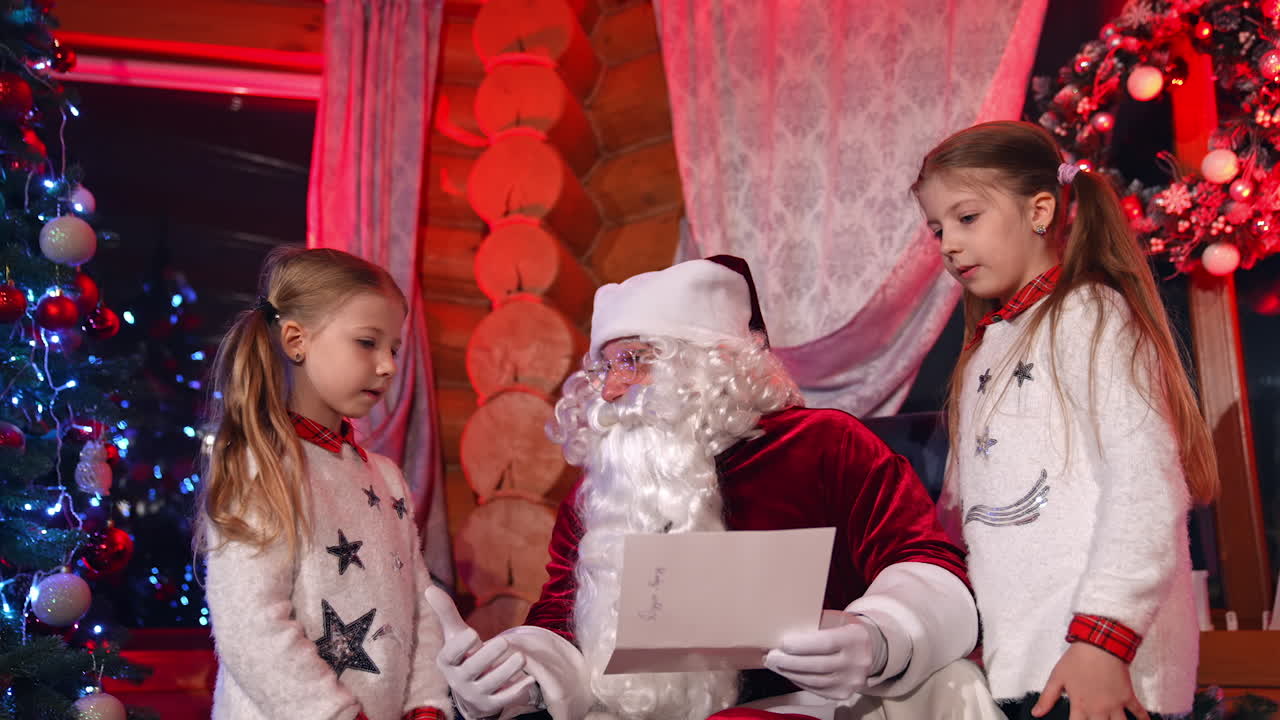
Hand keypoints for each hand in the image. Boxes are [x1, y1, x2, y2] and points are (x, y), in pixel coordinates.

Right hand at [426, 587, 535, 717]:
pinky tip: (529, 679)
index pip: (450, 655)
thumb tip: (430, 588)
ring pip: (491, 684)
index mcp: (447, 662)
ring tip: (521, 657)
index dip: (461, 645)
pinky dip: (516, 690)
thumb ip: (446, 613)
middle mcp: (458, 680)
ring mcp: (475, 693)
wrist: (471, 688)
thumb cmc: (464, 654)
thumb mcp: (455, 635)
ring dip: (507, 670)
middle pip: (472, 669)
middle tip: (505, 641)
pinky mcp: (490, 704)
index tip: (473, 633)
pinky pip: (503, 700)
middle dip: (489, 656)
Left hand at [762, 611, 887, 699]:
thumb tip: (782, 628)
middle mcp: (857, 662)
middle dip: (790, 661)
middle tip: (771, 656)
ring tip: (774, 665)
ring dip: (790, 673)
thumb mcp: (835, 620)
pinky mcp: (844, 693)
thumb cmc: (844, 629)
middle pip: (818, 665)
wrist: (870, 649)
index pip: (826, 643)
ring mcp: (852, 681)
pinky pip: (816, 689)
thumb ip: (814, 625)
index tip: (782, 643)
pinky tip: (788, 673)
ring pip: (815, 681)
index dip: (802, 645)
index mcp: (855, 638)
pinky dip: (799, 681)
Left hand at [1032, 643, 1148, 719]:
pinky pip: (1139, 712)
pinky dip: (1144, 719)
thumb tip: (1036, 714)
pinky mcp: (1128, 696)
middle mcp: (1099, 709)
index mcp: (1080, 706)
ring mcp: (1115, 704)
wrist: (1099, 643)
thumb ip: (1047, 698)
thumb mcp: (1057, 678)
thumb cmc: (1076, 660)